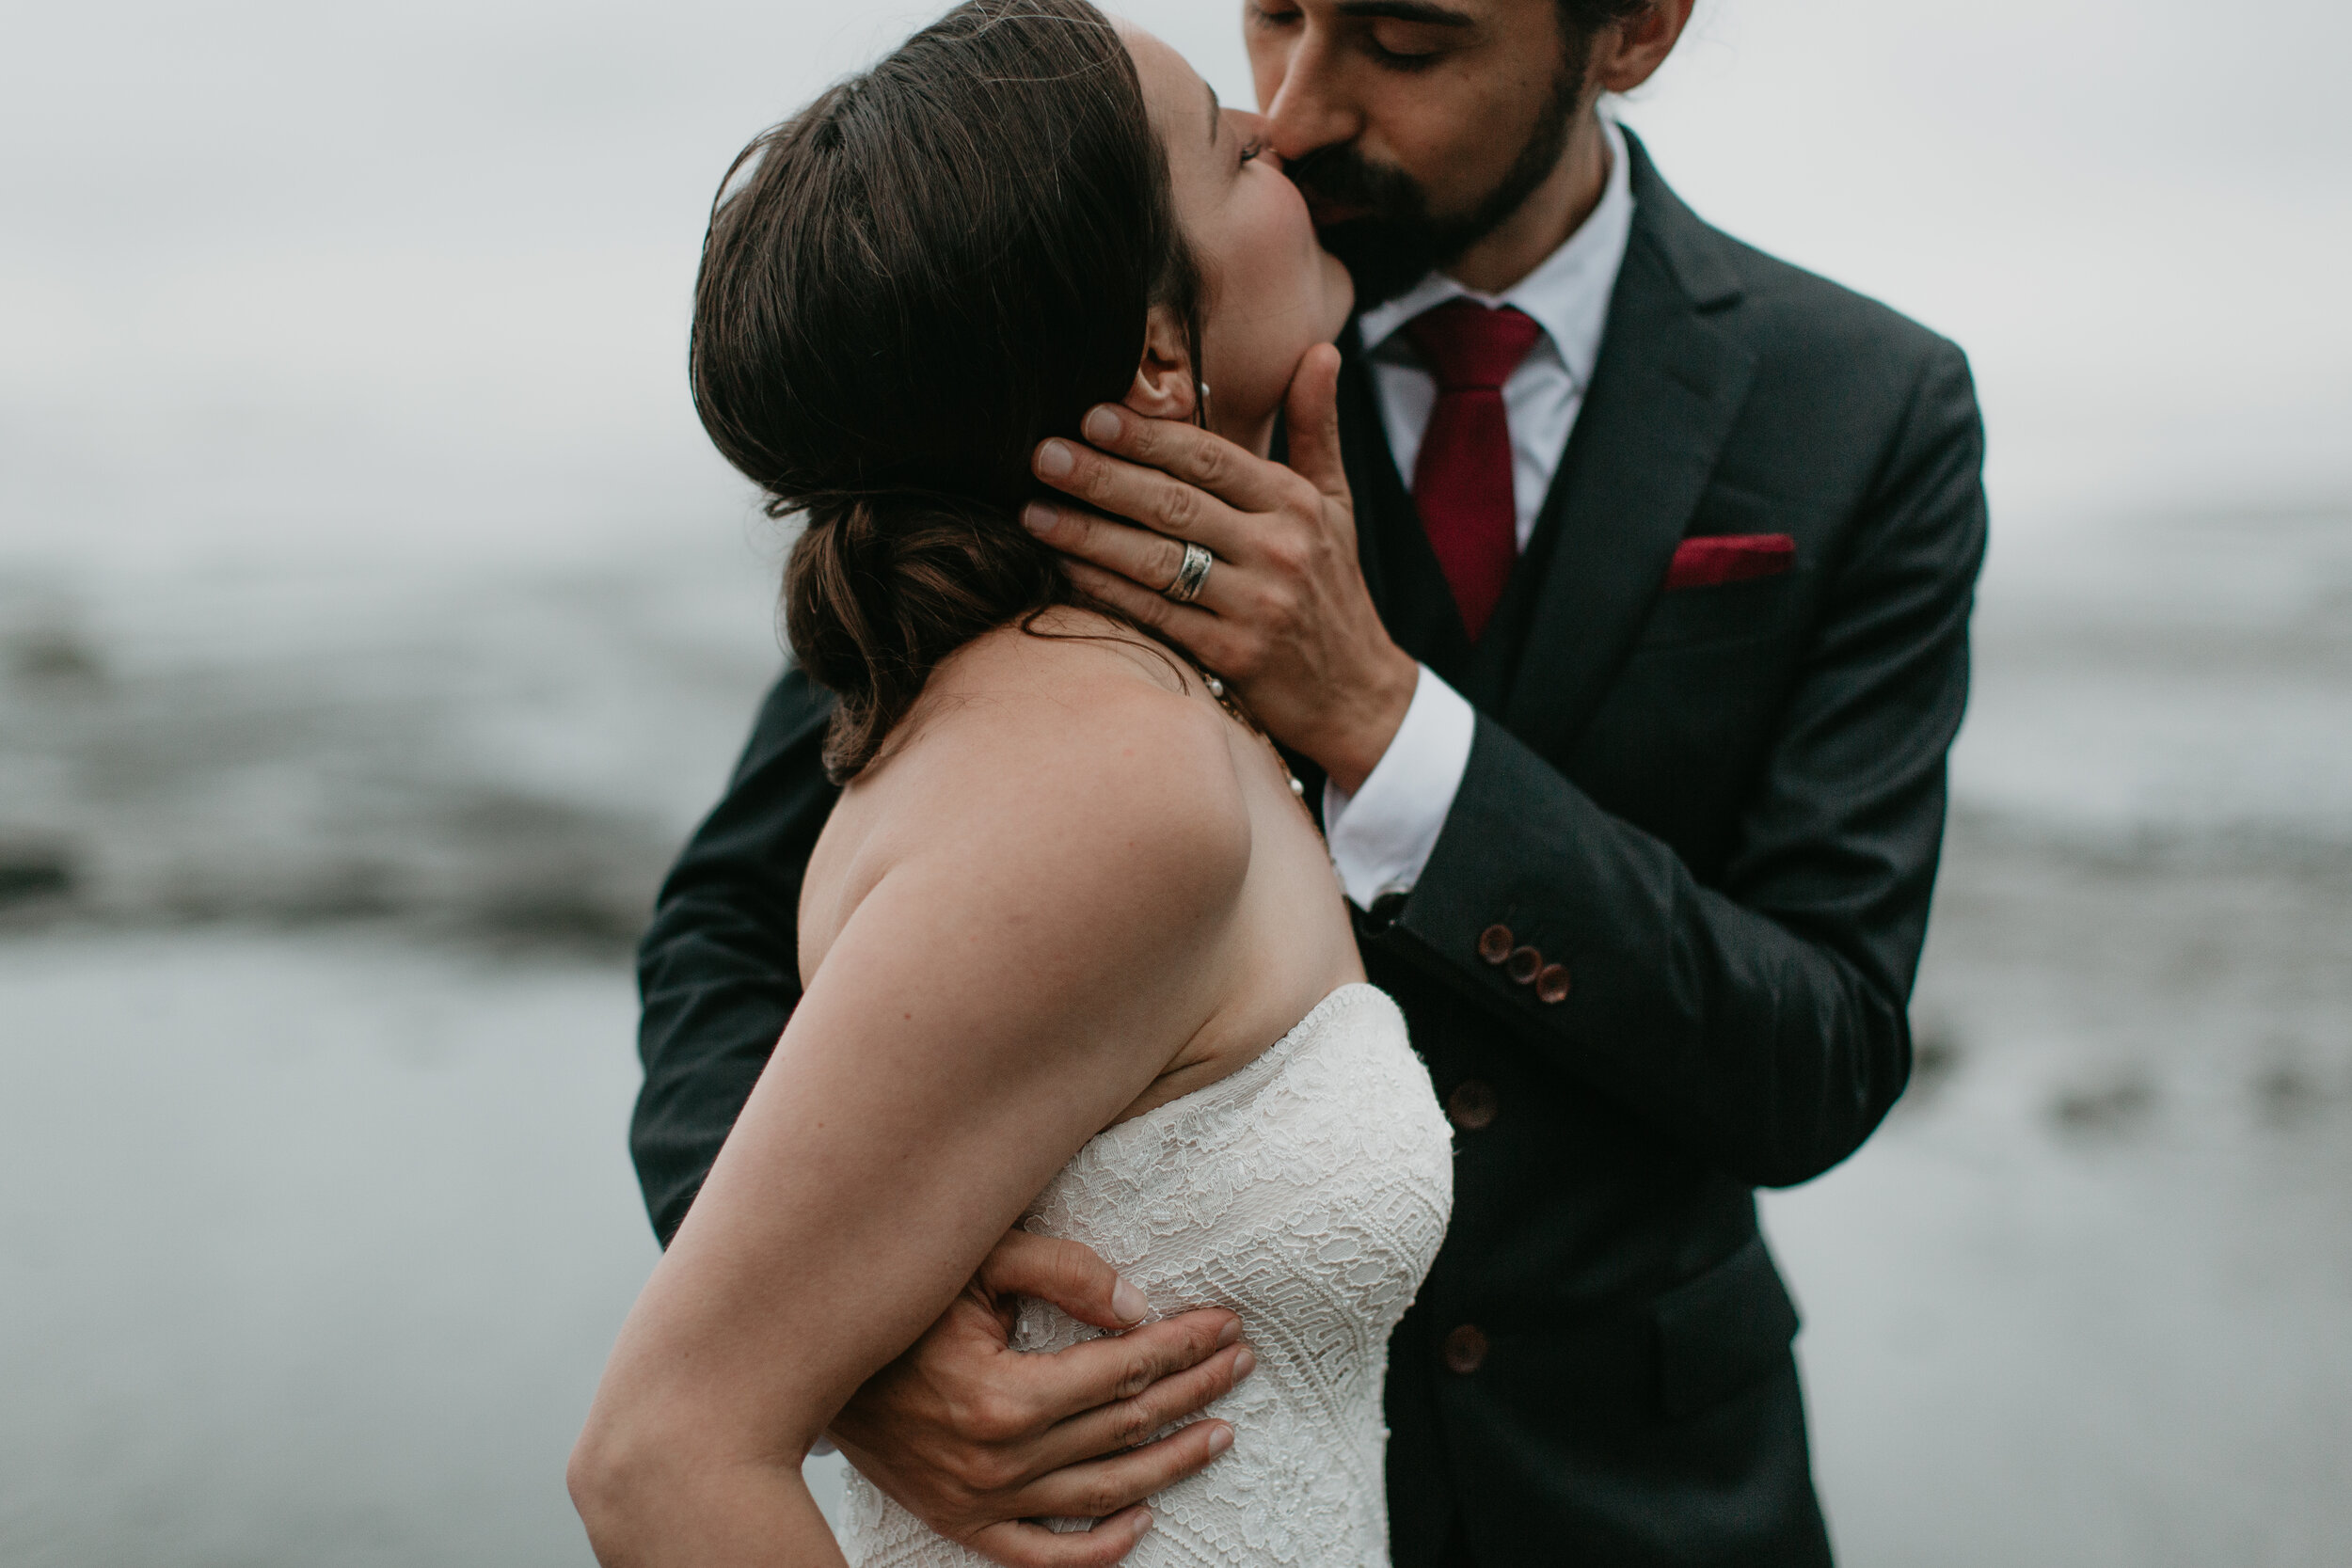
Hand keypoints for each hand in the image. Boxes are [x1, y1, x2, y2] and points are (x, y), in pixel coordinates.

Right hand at [828, 1229, 1255, 1567]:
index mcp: (1002, 1396)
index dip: (1182, 1345)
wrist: (808, 1367)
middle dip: (1192, 1388)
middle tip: (1239, 1360)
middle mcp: (996, 1461)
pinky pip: (1043, 1557)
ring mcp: (979, 1501)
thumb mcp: (974, 1262)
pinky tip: (1142, 1519)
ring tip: (1220, 1429)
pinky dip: (1099, 1548)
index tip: (1224, 1323)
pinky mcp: (961, 1523)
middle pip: (1124, 1428)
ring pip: (1103, 1493)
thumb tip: (1137, 1309)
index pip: (1122, 1371)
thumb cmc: (899, 1301)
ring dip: (1172, 1461)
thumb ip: (1059, 1273)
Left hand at [1024, 344, 1419, 794]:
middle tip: (1043, 454)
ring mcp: (1256, 606)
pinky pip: (1155, 614)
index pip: (1211, 459)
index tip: (1093, 415)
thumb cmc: (1332, 586)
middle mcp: (1279, 549)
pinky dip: (1105, 589)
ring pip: (1156, 560)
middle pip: (1174, 504)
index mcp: (1296, 503)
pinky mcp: (1233, 656)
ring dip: (1087, 534)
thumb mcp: (1337, 502)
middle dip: (1102, 477)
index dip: (1149, 437)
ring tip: (1033, 510)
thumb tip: (1320, 349)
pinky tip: (1063, 567)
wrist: (1356, 692)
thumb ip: (1317, 426)